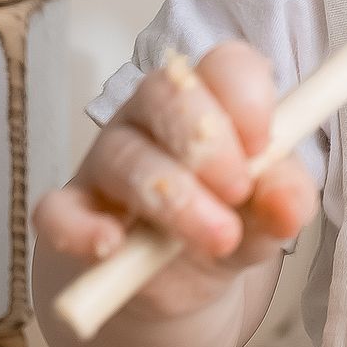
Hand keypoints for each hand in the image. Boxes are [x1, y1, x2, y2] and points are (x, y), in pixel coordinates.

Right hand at [31, 41, 318, 323]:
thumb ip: (284, 201)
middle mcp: (153, 117)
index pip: (225, 65)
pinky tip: (110, 246)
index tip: (265, 145)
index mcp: (210, 100)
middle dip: (208, 143)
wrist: (173, 281)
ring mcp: (107, 161)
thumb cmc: (227, 221)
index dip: (246, 96)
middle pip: (166, 95)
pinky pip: (58, 210)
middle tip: (238, 191)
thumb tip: (288, 203)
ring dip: (174, 199)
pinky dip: (82, 228)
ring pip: (125, 157)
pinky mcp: (71, 212)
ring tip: (217, 238)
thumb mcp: (268, 214)